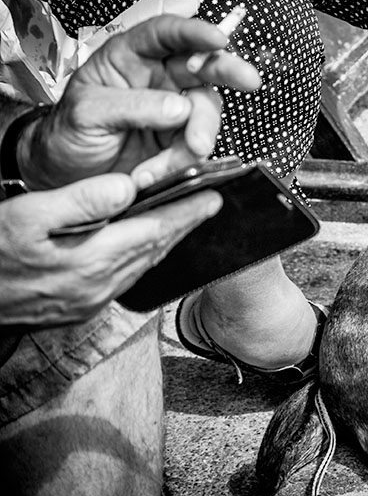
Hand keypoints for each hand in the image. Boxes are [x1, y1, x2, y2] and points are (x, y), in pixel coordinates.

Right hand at [0, 173, 221, 326]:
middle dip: (186, 225)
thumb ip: (80, 201)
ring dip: (169, 242)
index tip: (213, 197)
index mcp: (90, 259)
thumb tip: (126, 187)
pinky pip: (128, 279)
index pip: (154, 231)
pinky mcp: (82, 308)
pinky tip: (147, 247)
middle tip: (211, 205)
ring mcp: (91, 301)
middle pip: (156, 250)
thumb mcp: (25, 217)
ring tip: (187, 221)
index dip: (187, 213)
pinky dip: (145, 258)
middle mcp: (98, 285)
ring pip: (144, 265)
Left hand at [19, 14, 261, 189]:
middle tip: (248, 80)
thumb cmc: (67, 133)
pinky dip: (182, 163)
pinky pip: (197, 147)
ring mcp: (173, 111)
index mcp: (129, 58)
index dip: (193, 32)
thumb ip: (131, 106)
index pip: (165, 34)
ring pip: (206, 112)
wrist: (67, 176)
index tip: (217, 38)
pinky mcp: (180, 142)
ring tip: (169, 161)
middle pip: (202, 65)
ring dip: (197, 138)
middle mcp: (157, 79)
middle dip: (227, 71)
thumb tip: (177, 107)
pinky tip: (155, 171)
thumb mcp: (87, 113)